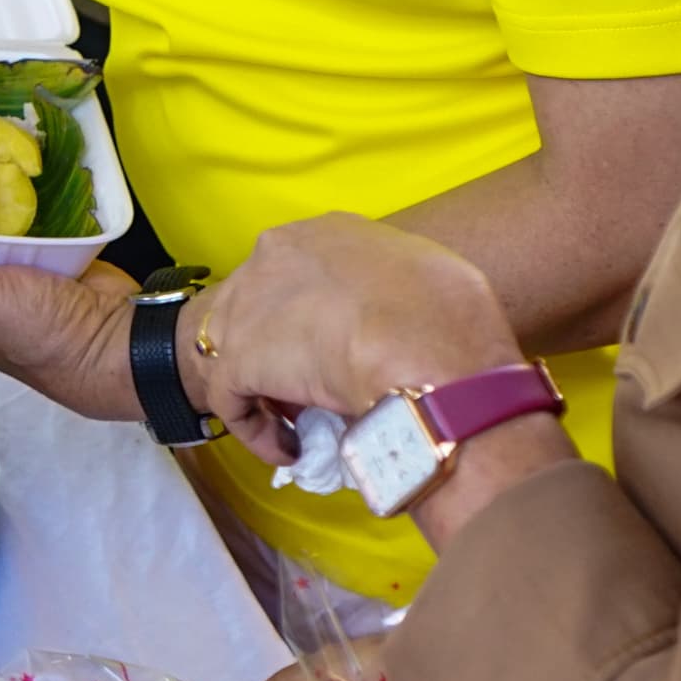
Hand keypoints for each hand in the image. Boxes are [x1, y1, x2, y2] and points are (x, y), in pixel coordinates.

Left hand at [185, 212, 519, 464]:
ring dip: (260, 387)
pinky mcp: (237, 359)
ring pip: (233, 348)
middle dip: (275, 347)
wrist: (424, 343)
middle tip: (309, 390)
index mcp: (328, 231)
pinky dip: (257, 430)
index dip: (310, 316)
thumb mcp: (432, 280)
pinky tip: (289, 449)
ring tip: (294, 424)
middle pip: (257, 304)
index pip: (299, 272)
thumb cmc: (448, 312)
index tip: (335, 351)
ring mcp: (250, 303)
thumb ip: (400, 293)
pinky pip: (232, 400)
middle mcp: (278, 253)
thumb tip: (407, 321)